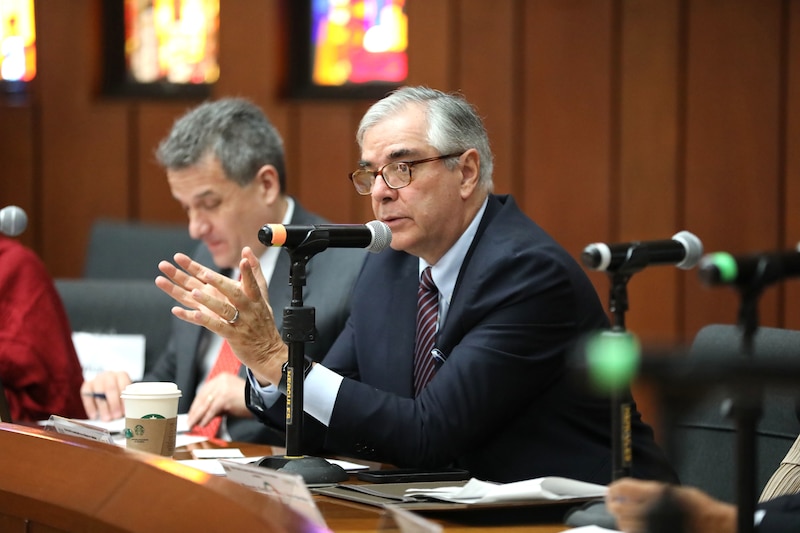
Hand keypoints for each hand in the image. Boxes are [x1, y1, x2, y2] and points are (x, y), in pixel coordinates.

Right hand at [80, 371, 131, 419]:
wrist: (107, 386)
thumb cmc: (119, 393)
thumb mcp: (126, 394)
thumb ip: (127, 401)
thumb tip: (128, 414)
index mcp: (121, 375)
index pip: (123, 385)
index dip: (124, 399)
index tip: (125, 411)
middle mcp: (109, 375)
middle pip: (111, 388)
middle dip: (114, 403)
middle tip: (116, 416)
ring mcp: (97, 379)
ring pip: (98, 392)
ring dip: (103, 407)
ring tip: (107, 418)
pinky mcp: (86, 385)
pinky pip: (86, 396)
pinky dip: (90, 407)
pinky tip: (94, 416)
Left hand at [155, 247, 286, 385]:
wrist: (267, 351)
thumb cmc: (262, 321)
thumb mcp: (263, 296)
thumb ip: (255, 273)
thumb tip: (247, 251)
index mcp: (254, 298)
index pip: (251, 282)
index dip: (247, 271)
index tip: (244, 259)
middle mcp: (247, 309)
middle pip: (233, 294)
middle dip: (219, 283)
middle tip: (205, 274)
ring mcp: (240, 322)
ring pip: (223, 310)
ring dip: (208, 301)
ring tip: (194, 293)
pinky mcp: (232, 336)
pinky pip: (216, 327)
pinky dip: (205, 320)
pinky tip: (193, 314)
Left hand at [187, 373, 252, 429]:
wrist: (260, 400)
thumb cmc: (247, 400)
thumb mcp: (229, 399)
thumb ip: (216, 403)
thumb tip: (203, 414)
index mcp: (221, 378)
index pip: (204, 391)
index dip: (196, 403)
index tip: (192, 412)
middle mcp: (220, 381)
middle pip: (202, 397)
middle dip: (194, 411)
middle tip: (189, 420)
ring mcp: (222, 388)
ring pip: (205, 404)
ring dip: (197, 416)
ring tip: (192, 424)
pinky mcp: (224, 398)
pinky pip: (211, 410)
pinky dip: (206, 418)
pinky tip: (202, 424)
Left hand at [607, 478, 736, 532]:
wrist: (716, 528)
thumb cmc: (700, 510)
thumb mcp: (674, 491)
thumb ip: (649, 490)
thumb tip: (627, 491)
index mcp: (657, 493)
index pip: (622, 488)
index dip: (614, 489)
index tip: (612, 491)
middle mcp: (652, 510)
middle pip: (618, 508)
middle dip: (615, 505)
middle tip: (615, 504)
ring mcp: (652, 527)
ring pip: (624, 525)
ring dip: (623, 521)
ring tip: (629, 517)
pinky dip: (633, 531)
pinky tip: (639, 527)